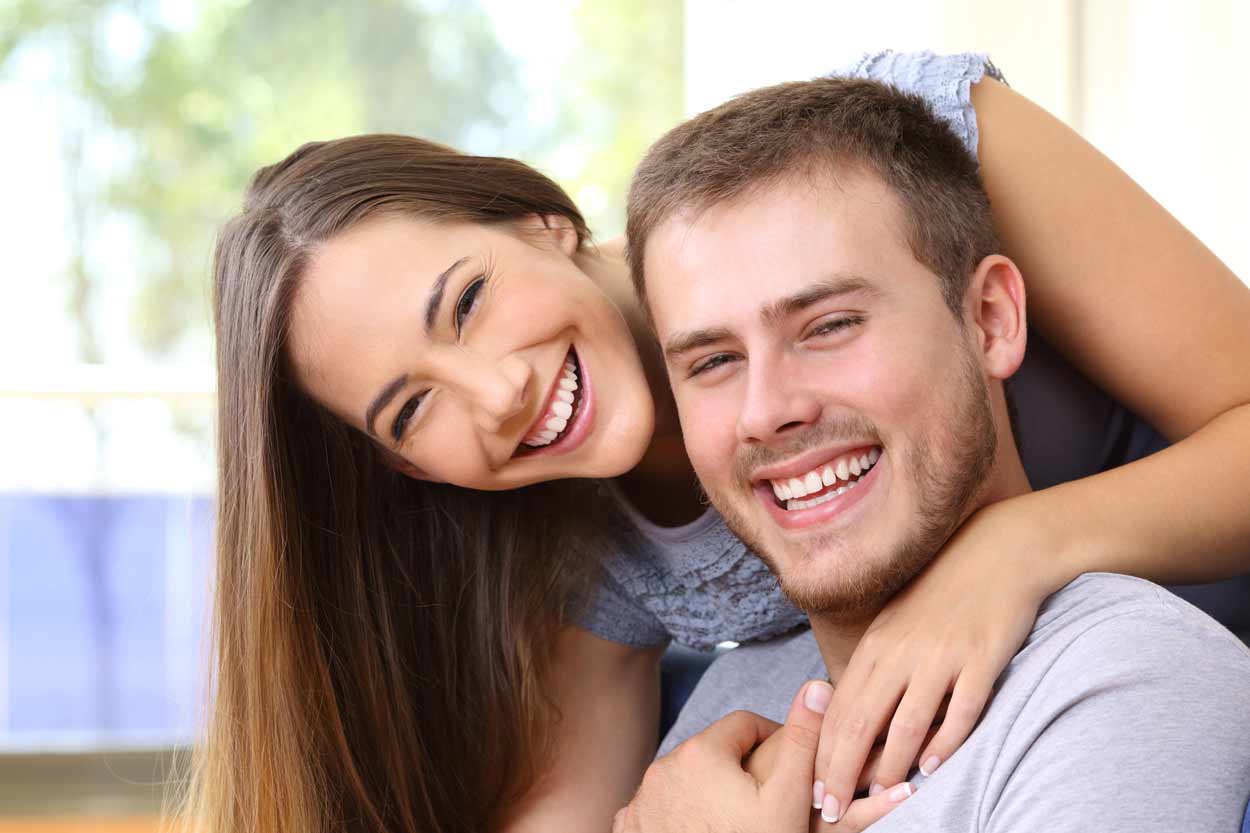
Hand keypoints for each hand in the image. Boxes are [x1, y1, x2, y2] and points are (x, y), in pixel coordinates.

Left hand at [614, 681, 912, 832]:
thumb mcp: (788, 799)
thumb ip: (802, 740)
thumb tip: (815, 687)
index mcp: (701, 752)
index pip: (745, 724)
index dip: (772, 740)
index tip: (787, 766)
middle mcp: (663, 767)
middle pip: (713, 751)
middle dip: (738, 767)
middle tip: (764, 798)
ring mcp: (642, 798)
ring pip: (685, 778)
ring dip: (708, 788)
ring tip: (735, 817)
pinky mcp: (630, 825)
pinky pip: (659, 806)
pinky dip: (678, 813)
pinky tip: (701, 827)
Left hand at [813, 497, 1069, 818]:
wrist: (999, 552)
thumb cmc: (945, 594)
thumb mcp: (897, 625)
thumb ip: (876, 667)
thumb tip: (853, 714)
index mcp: (876, 644)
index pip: (840, 709)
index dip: (823, 753)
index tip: (814, 789)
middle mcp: (901, 651)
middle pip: (862, 722)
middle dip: (842, 770)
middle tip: (833, 808)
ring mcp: (941, 655)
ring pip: (907, 723)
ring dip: (890, 766)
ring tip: (880, 798)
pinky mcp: (980, 659)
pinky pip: (960, 710)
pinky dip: (945, 742)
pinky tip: (933, 767)